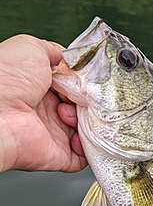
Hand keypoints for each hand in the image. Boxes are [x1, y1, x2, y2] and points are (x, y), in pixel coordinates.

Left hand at [0, 34, 86, 172]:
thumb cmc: (6, 77)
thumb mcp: (32, 48)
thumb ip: (57, 53)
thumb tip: (75, 63)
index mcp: (43, 88)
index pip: (76, 88)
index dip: (84, 84)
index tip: (85, 82)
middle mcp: (49, 112)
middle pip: (85, 109)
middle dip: (89, 103)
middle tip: (81, 98)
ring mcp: (55, 135)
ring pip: (88, 131)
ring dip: (89, 123)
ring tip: (69, 115)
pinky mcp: (60, 156)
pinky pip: (85, 157)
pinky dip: (91, 149)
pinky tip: (82, 136)